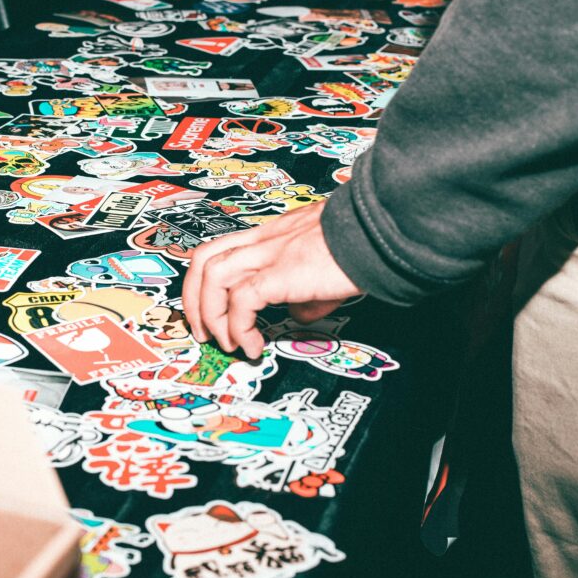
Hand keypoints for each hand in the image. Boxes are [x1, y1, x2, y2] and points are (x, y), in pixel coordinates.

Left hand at [181, 201, 360, 359]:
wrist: (383, 231)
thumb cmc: (364, 244)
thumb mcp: (327, 268)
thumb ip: (307, 291)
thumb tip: (299, 313)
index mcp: (273, 236)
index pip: (221, 250)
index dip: (204, 280)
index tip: (208, 310)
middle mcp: (266, 240)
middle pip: (205, 260)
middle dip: (194, 299)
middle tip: (203, 333)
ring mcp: (271, 253)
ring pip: (214, 276)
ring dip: (212, 316)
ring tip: (228, 345)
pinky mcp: (282, 272)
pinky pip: (243, 300)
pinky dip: (240, 327)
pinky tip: (255, 345)